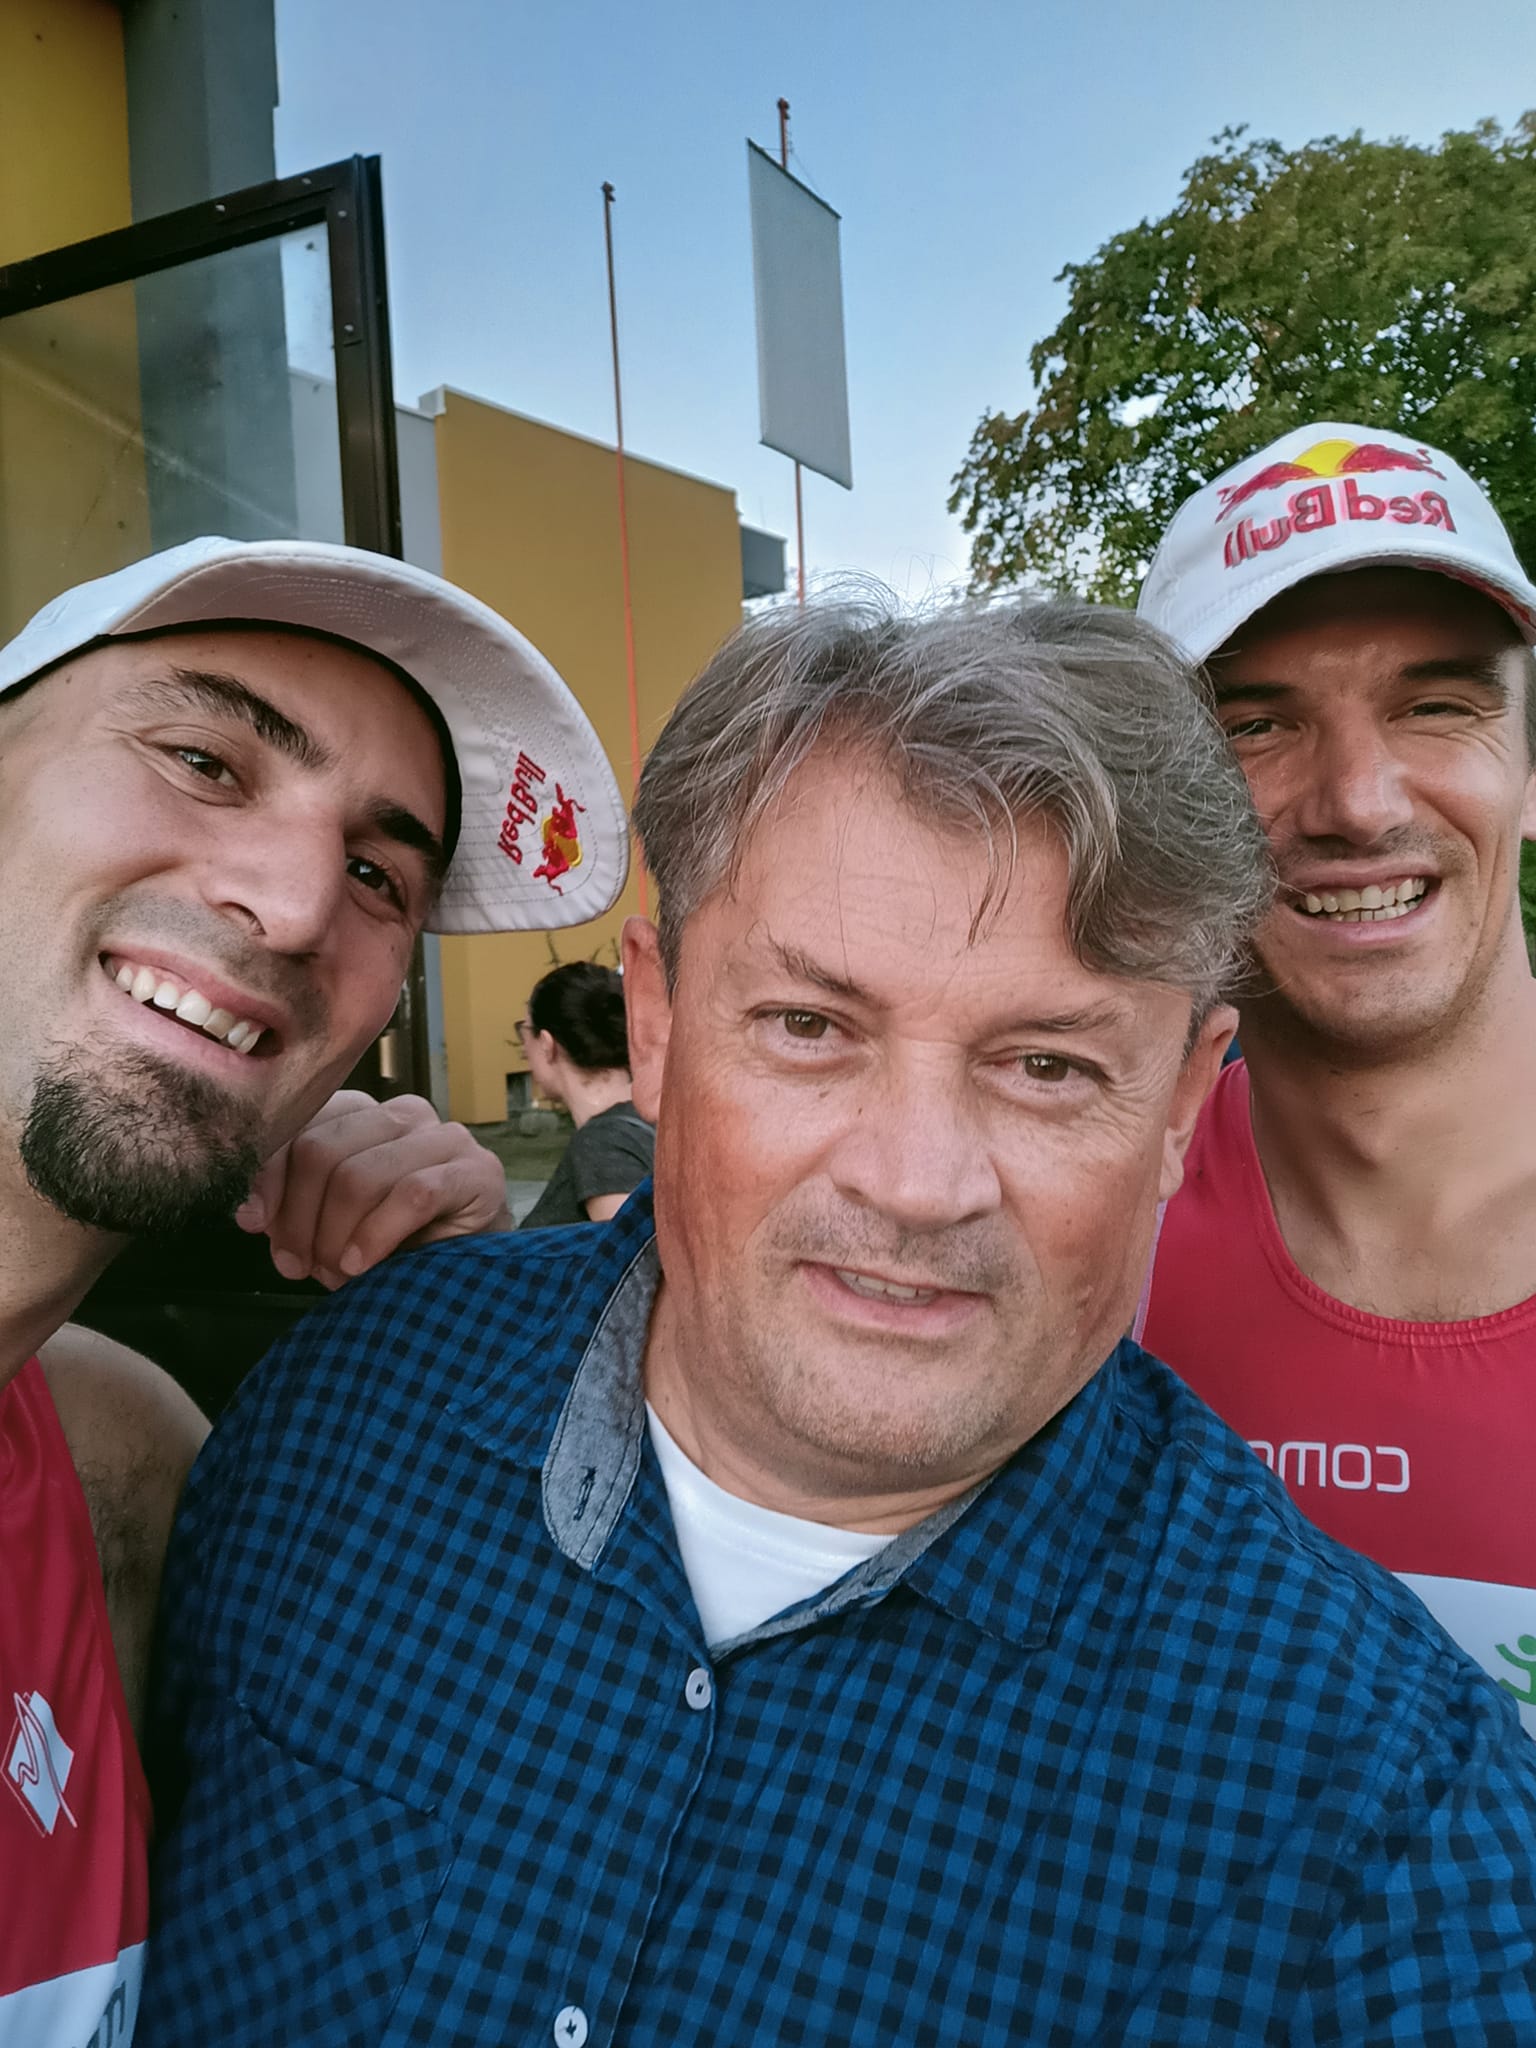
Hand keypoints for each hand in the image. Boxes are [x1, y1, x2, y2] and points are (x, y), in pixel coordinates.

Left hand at [235, 1091, 512, 1287]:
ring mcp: (445, 1137)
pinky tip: (361, 1265)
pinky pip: (412, 1195)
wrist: (472, 1272)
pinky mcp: (478, 1171)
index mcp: (361, 1113)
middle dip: (300, 1218)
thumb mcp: (328, 1221)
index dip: (268, 1177)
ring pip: (360, 1175)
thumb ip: (289, 1207)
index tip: (254, 1224)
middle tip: (299, 1265)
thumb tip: (247, 1212)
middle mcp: (402, 1113)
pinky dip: (376, 1235)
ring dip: (335, 1236)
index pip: (299, 1125)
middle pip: (321, 1150)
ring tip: (334, 1273)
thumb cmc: (393, 1244)